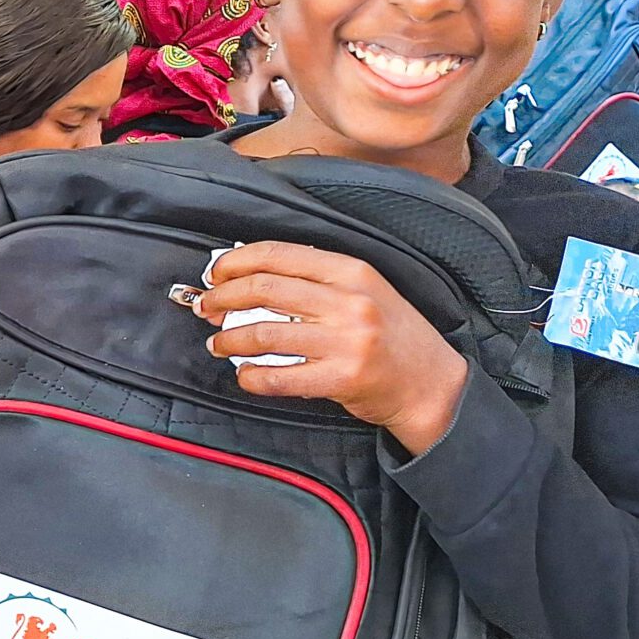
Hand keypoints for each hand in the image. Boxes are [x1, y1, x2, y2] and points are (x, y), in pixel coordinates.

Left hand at [196, 241, 468, 455]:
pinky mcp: (342, 378)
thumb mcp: (364, 291)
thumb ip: (316, 280)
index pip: (278, 255)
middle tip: (206, 308)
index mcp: (352, 272)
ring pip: (265, 332)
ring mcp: (346, 341)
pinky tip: (244, 375)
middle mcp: (349, 302)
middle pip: (264, 289)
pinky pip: (280, 377)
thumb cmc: (392, 336)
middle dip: (223, 298)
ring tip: (218, 343)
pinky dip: (251, 377)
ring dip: (229, 339)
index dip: (235, 262)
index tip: (215, 274)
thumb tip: (251, 274)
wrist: (432, 383)